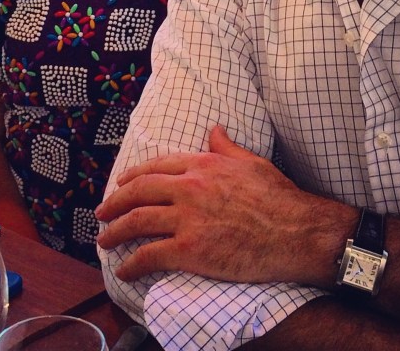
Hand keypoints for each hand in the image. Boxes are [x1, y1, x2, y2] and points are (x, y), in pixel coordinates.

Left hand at [96, 125, 352, 284]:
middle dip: (115, 202)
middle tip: (102, 212)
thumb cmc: (279, 197)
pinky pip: (151, 256)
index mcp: (203, 164)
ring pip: (138, 221)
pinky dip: (133, 264)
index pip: (157, 167)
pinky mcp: (191, 250)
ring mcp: (188, 219)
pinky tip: (124, 270)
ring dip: (116, 231)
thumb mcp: (251, 161)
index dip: (134, 176)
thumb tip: (215, 128)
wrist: (296, 232)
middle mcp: (189, 187)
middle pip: (139, 191)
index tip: (121, 184)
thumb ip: (226, 146)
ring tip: (105, 239)